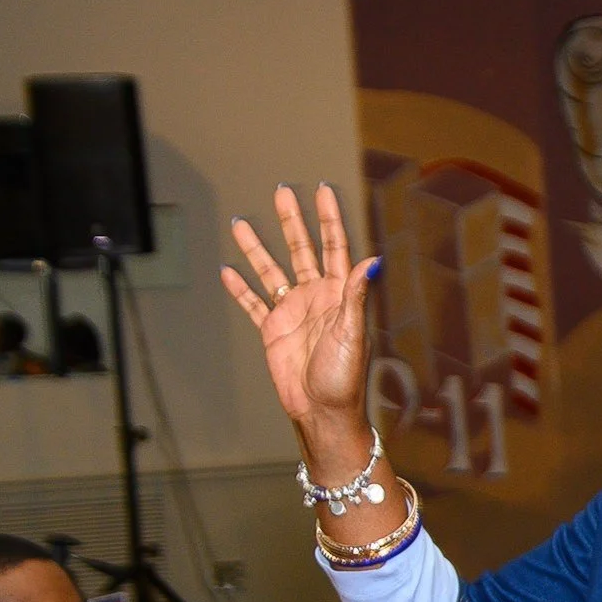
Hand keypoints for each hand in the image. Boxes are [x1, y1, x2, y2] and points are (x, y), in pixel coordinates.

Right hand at [222, 184, 377, 446]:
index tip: (322, 191)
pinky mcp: (273, 330)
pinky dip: (240, 288)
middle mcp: (317, 298)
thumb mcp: (353, 333)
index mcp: (340, 295)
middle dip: (292, 221)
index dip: (329, 219)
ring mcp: (293, 312)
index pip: (335, 247)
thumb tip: (372, 261)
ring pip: (272, 271)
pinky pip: (253, 303)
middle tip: (281, 191)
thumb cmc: (345, 378)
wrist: (322, 410)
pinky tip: (228, 270)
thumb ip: (356, 296)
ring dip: (257, 248)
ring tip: (241, 223)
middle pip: (301, 250)